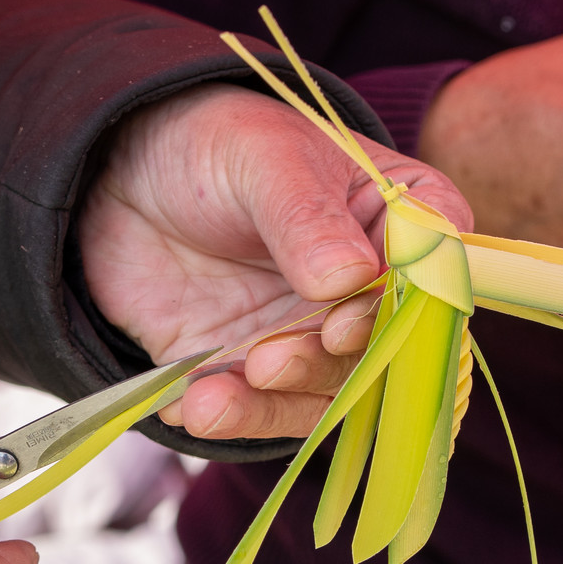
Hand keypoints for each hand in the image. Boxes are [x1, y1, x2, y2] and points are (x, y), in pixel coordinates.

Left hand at [81, 83, 471, 440]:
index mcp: (399, 218)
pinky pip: (262, 412)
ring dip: (276, 403)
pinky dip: (231, 418)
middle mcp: (371, 291)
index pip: (436, 265)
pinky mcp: (259, 373)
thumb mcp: (263, 159)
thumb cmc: (218, 145)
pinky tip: (191, 404)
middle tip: (270, 358)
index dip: (406, 304)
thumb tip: (348, 278)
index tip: (348, 318)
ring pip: (326, 394)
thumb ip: (304, 217)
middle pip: (385, 348)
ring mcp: (316, 337)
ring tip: (215, 394)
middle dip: (330, 365)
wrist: (126, 177)